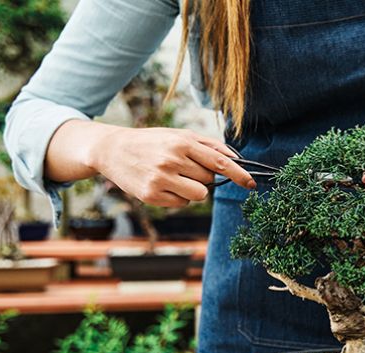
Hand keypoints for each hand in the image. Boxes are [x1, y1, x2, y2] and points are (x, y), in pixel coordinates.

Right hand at [90, 127, 254, 207]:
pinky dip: (178, 197)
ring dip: (193, 189)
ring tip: (175, 177)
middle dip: (203, 176)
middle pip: (210, 180)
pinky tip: (163, 185)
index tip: (252, 184)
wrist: (113, 150)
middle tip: (184, 167)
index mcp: (182, 142)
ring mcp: (161, 179)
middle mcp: (172, 160)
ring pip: (199, 195)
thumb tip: (236, 158)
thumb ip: (209, 145)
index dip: (239, 175)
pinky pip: (182, 204)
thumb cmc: (153, 141)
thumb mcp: (179, 135)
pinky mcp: (151, 195)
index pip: (219, 163)